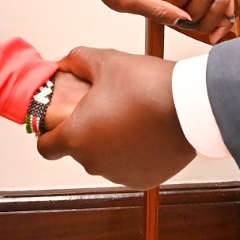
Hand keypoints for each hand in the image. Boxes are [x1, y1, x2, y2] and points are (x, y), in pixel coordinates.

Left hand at [37, 46, 194, 188]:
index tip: (58, 122)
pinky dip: (132, 153)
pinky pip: (128, 166)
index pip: (46, 147)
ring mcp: (120, 175)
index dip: (48, 133)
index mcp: (78, 137)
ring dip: (110, 142)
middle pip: (78, 150)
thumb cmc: (148, 86)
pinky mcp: (144, 179)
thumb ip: (78, 60)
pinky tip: (145, 131)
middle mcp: (95, 163)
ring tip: (130, 116)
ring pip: (104, 159)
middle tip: (104, 107)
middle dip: (86, 130)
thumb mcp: (107, 62)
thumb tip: (66, 61)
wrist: (193, 107)